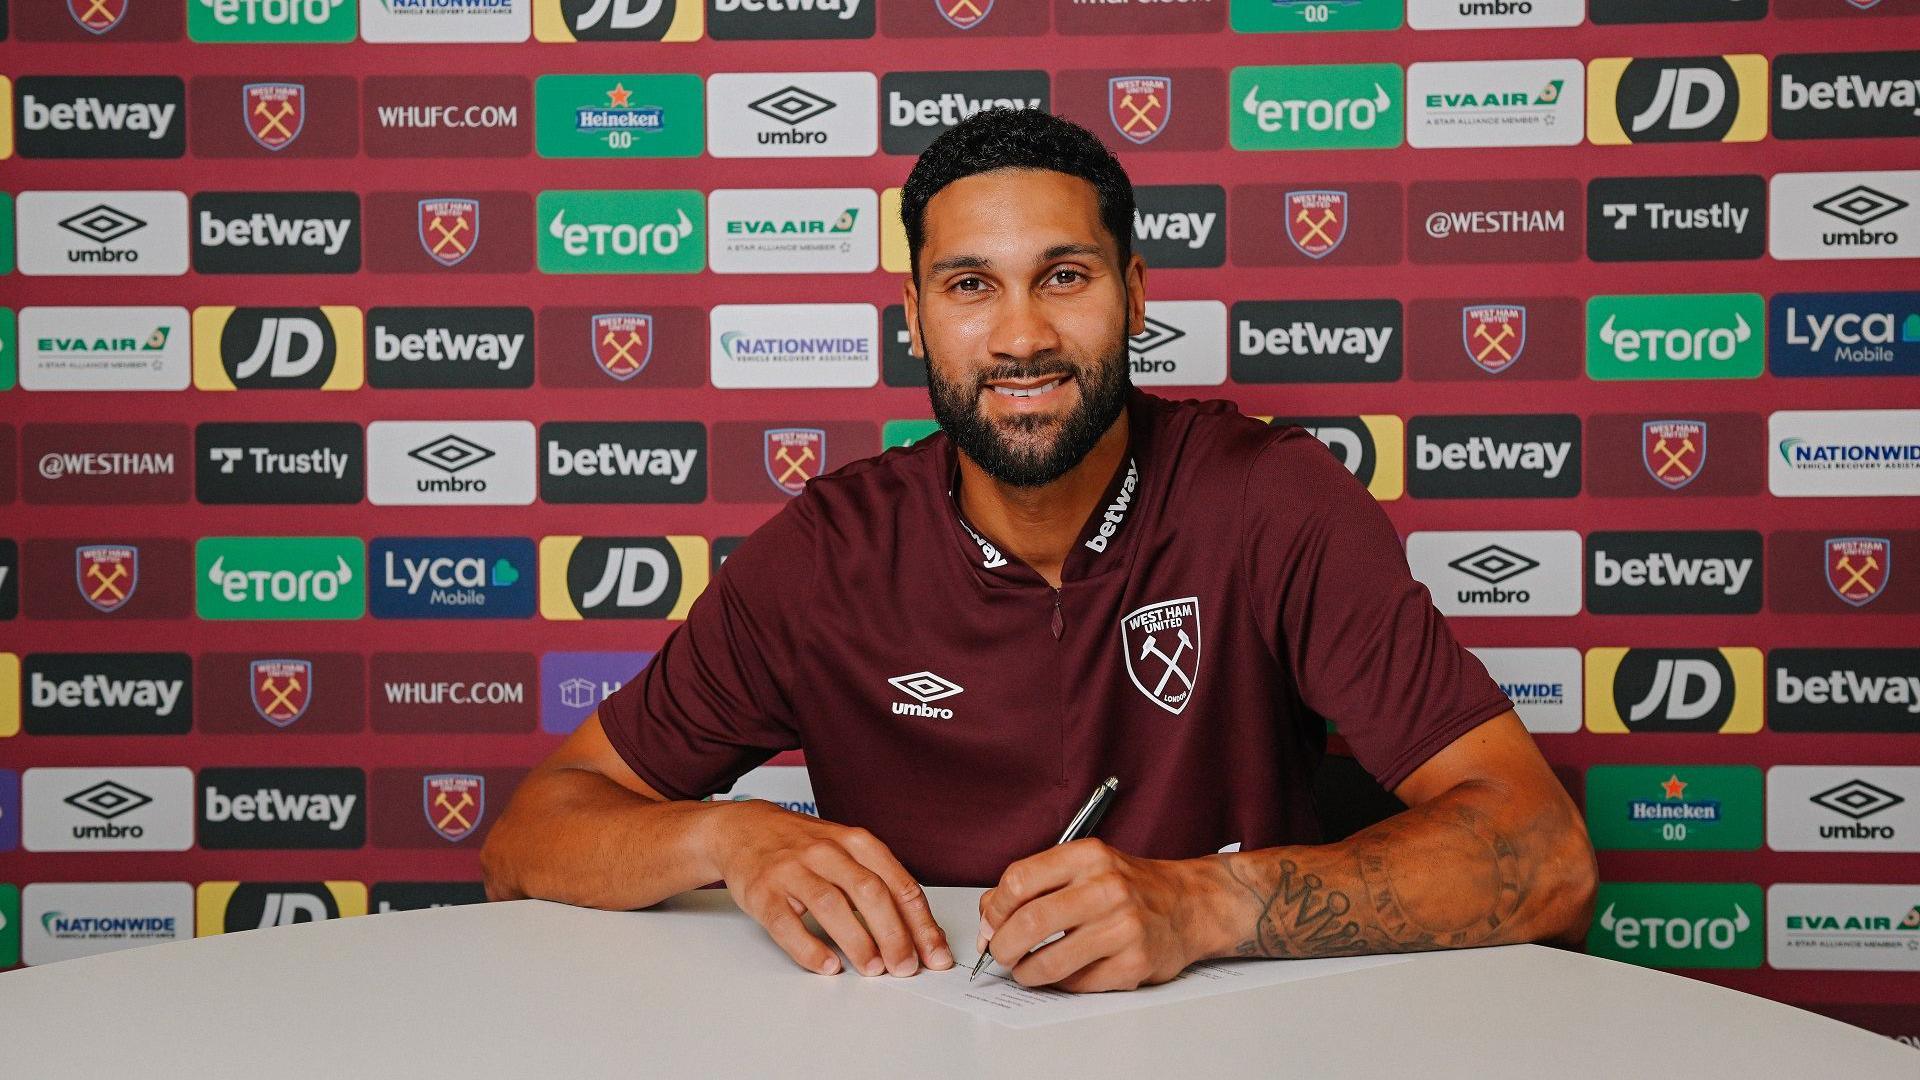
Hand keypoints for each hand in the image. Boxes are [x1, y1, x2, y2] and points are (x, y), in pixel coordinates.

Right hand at [708, 800, 952, 977]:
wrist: (744, 828)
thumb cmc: (803, 846)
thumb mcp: (847, 849)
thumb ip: (880, 883)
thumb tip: (918, 931)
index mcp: (855, 842)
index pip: (898, 884)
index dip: (921, 923)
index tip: (934, 954)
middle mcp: (825, 851)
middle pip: (869, 893)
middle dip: (894, 935)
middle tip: (906, 967)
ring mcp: (792, 870)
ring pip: (831, 906)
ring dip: (857, 942)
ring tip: (873, 969)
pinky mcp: (763, 892)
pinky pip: (788, 924)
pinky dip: (810, 948)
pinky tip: (828, 966)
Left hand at [976, 839, 1202, 991]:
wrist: (1189, 905)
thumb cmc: (1129, 887)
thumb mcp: (1085, 867)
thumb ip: (1036, 884)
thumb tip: (989, 918)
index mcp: (1088, 856)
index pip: (1019, 880)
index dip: (995, 909)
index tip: (990, 924)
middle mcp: (1107, 887)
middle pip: (1029, 922)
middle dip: (1002, 946)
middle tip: (1000, 953)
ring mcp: (1123, 927)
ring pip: (1049, 961)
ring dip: (1025, 972)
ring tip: (1025, 969)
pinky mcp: (1134, 963)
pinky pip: (1077, 983)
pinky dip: (1060, 983)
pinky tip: (1065, 972)